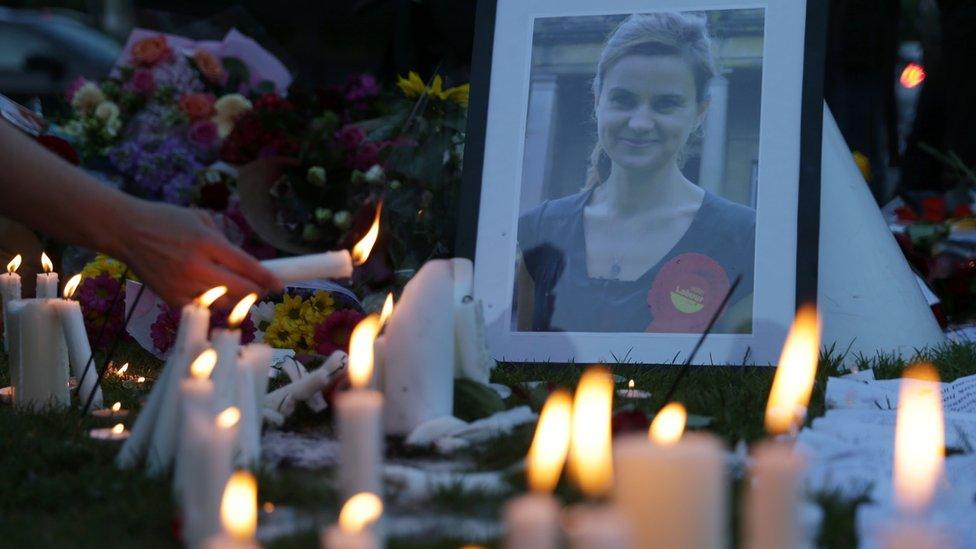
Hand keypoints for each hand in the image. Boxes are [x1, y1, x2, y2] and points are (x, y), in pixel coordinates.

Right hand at [114, 200, 281, 306]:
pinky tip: (217, 299)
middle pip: (241, 290)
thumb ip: (225, 241)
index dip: (267, 278)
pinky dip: (213, 307)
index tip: (279, 285)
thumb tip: (246, 264)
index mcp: (206, 243)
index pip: (247, 266)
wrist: (126, 231)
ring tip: (240, 293)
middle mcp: (196, 266)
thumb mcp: (201, 219)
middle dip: (257, 292)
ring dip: (237, 301)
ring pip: (224, 304)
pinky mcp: (170, 298)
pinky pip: (202, 310)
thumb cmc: (166, 220)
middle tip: (263, 290)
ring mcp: (183, 284)